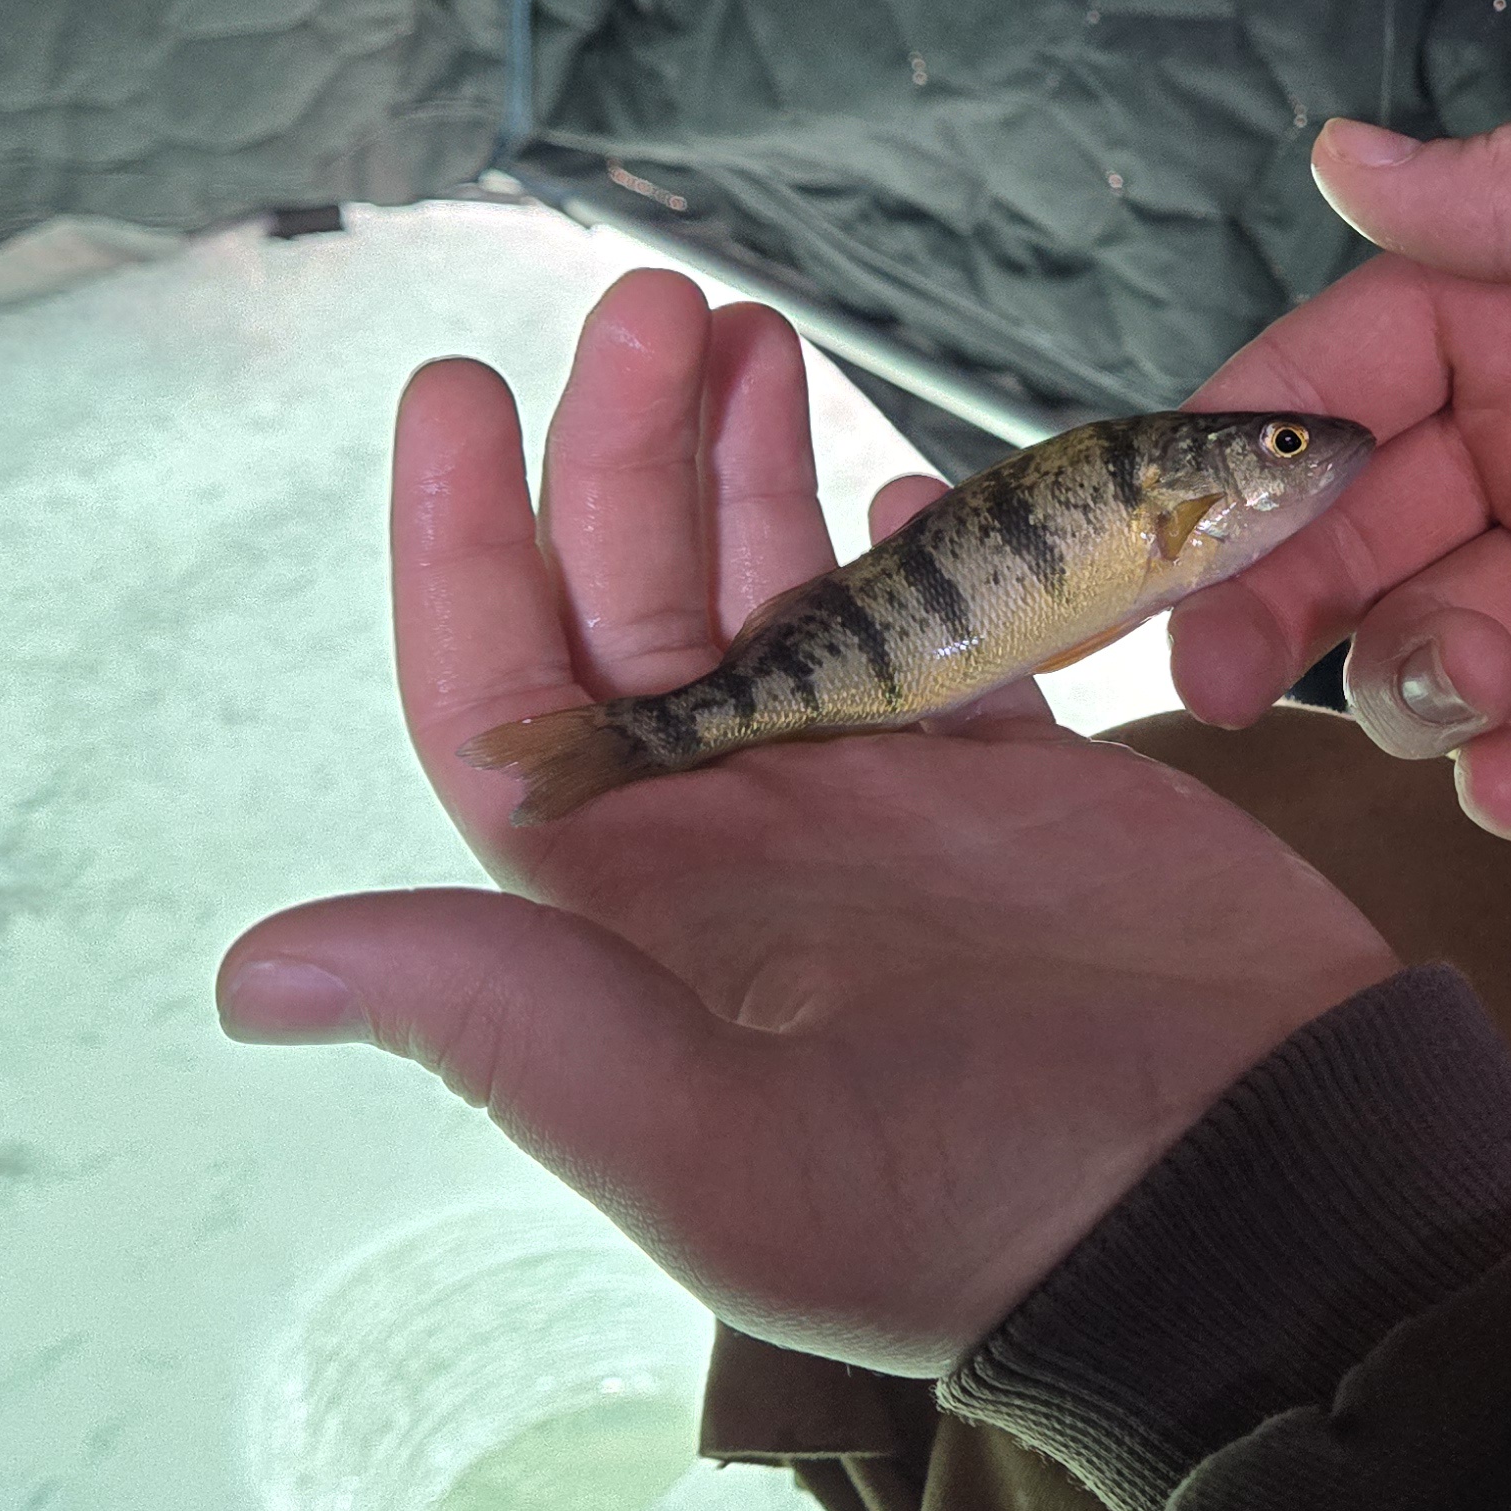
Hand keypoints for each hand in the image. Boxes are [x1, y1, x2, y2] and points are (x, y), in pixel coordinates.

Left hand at [217, 271, 1396, 1375]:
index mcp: (636, 930)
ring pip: (783, 597)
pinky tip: (895, 476)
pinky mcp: (1024, 787)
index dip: (460, 546)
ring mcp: (884, 813)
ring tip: (747, 327)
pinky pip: (944, 632)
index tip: (457, 388)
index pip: (500, 706)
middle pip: (635, 611)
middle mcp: (740, 857)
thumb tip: (255, 973)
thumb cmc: (977, 1208)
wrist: (1256, 1198)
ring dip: (748, 462)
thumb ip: (504, 1022)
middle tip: (656, 303)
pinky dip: (918, 545)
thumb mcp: (710, 1146)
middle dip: (624, 448)